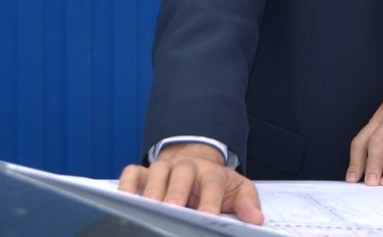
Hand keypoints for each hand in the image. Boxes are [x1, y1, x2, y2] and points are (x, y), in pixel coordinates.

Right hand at [117, 142, 263, 224]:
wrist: (197, 165)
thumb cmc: (216, 183)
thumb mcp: (238, 190)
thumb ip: (247, 204)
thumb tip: (256, 219)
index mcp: (211, 173)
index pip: (212, 184)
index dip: (209, 201)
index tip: (208, 217)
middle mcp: (186, 168)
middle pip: (181, 176)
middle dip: (176, 193)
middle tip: (172, 210)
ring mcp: (163, 169)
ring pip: (155, 174)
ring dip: (151, 191)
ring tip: (148, 209)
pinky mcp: (143, 173)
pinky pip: (132, 174)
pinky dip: (126, 185)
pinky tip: (125, 200)